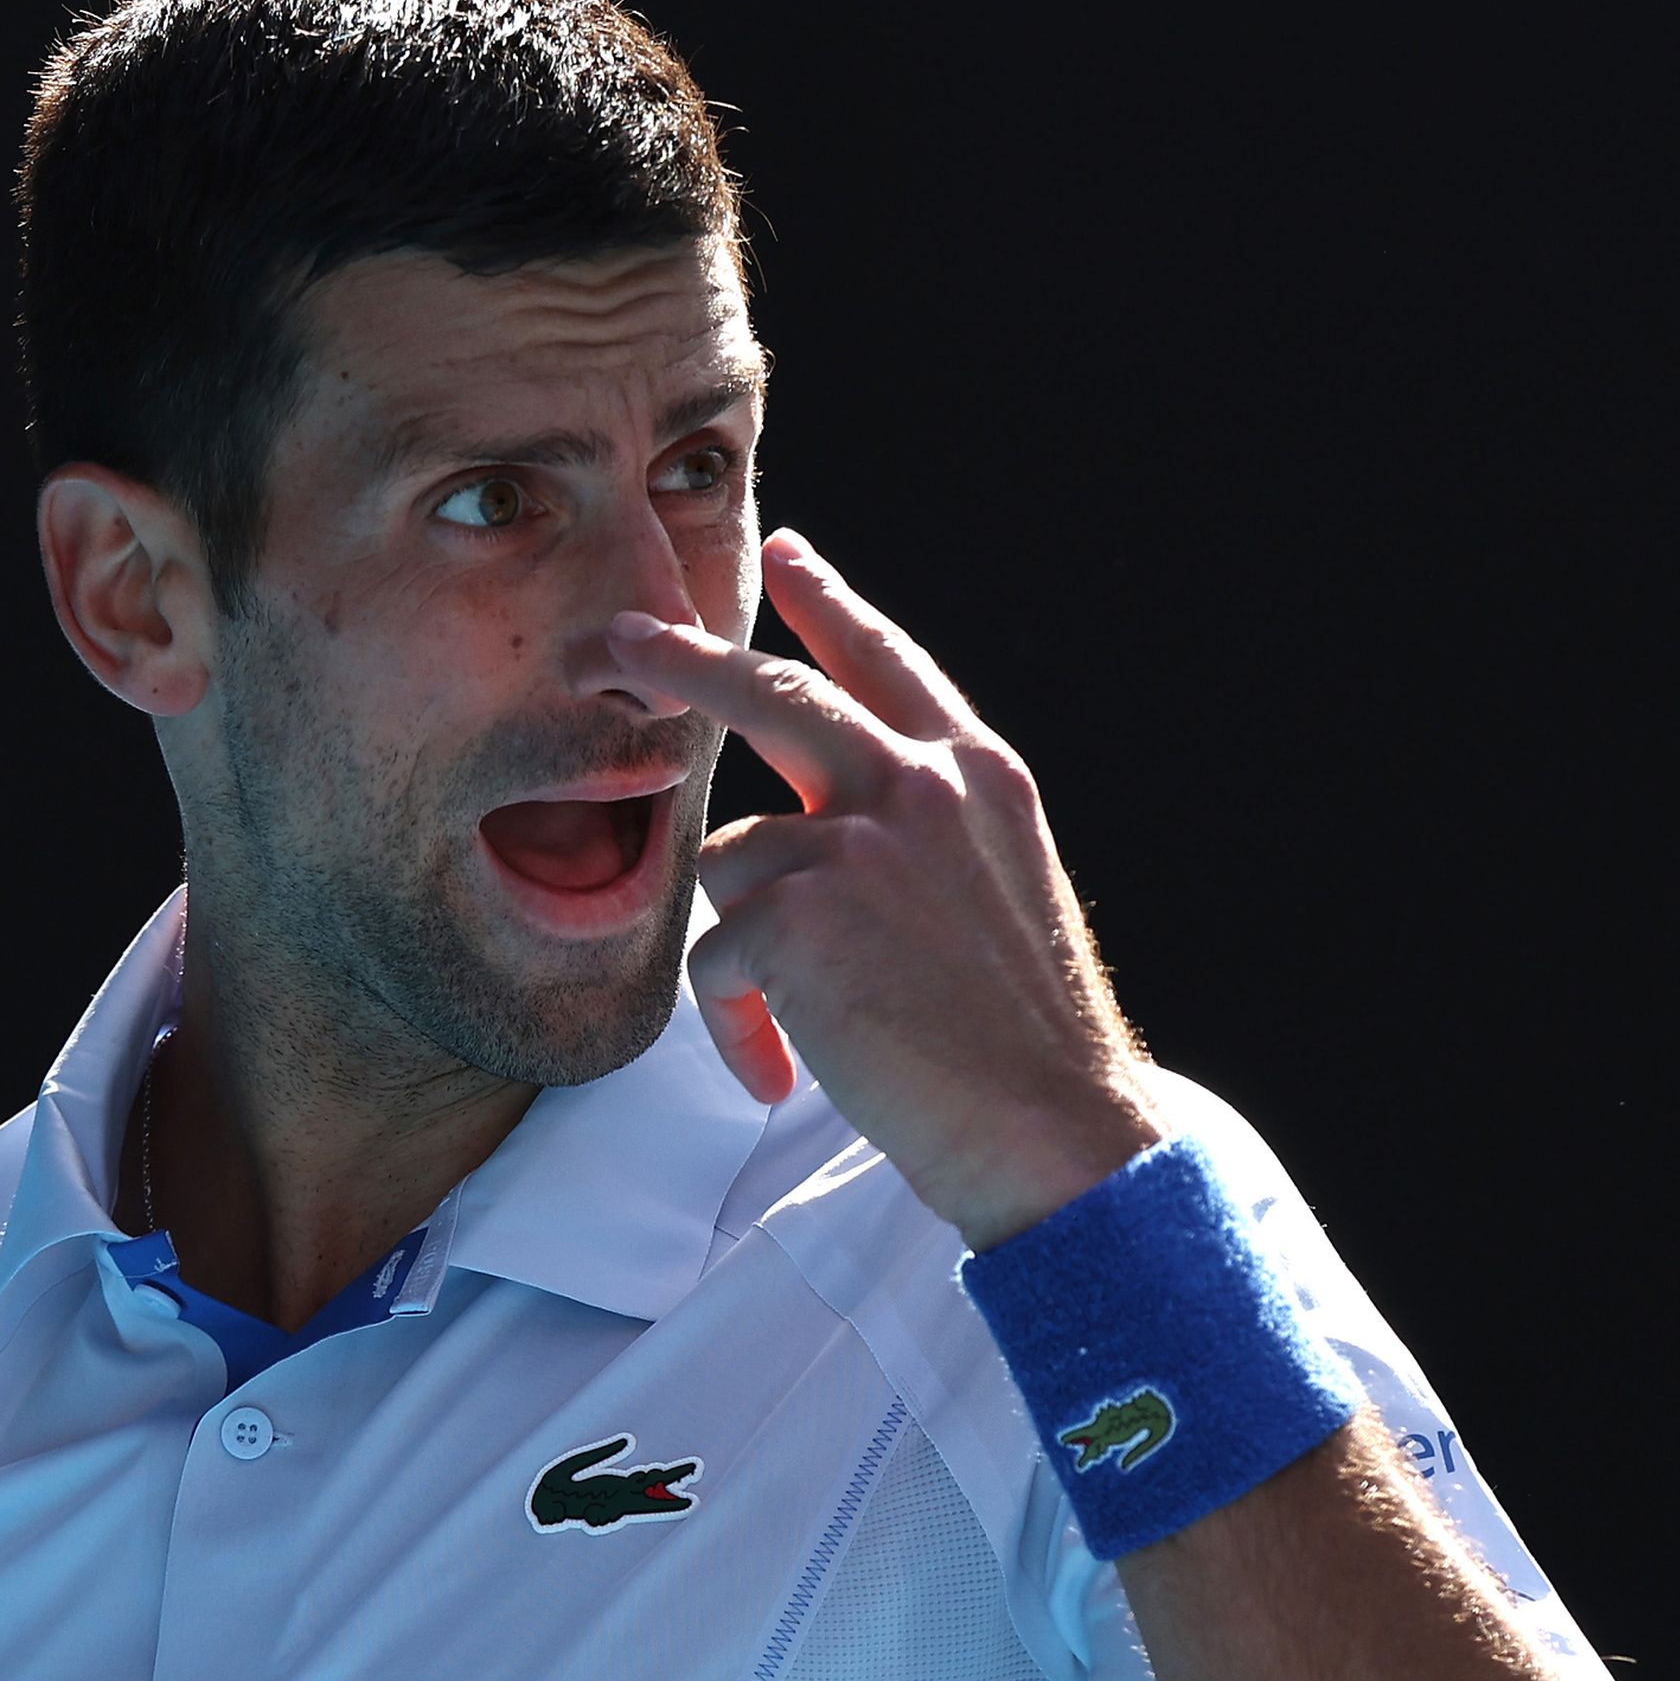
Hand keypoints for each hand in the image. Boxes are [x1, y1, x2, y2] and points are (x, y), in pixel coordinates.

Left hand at [606, 528, 1166, 1250]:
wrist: (1055, 1126)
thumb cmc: (1029, 1040)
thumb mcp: (1005, 889)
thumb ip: (931, 831)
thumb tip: (841, 822)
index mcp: (979, 775)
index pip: (888, 663)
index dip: (829, 605)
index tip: (786, 554)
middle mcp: (918, 784)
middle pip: (773, 690)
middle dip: (686, 658)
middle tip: (624, 639)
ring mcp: (854, 841)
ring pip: (730, 856)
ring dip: (746, 946)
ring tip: (804, 1026)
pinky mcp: (796, 913)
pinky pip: (716, 956)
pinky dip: (737, 1022)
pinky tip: (782, 1070)